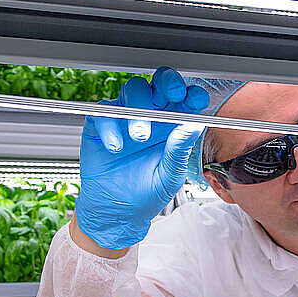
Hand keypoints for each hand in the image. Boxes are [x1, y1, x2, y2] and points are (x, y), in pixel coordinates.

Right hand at [75, 67, 208, 248]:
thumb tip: (192, 128)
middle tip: (172, 94)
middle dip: (167, 84)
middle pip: (158, 86)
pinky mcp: (101, 126)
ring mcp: (125, 119)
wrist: (118, 212)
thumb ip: (179, 152)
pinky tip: (116, 147)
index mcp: (172, 126)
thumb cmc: (147, 194)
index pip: (184, 101)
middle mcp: (151, 117)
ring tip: (139, 137)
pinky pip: (103, 113)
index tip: (196, 100)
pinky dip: (110, 127)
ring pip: (132, 92)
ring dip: (139, 110)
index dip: (191, 94)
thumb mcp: (170, 177)